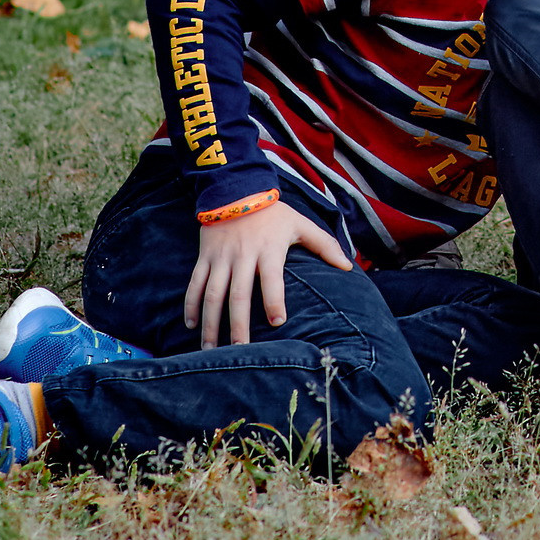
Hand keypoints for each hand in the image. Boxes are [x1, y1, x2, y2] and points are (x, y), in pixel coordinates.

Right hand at [184, 199, 352, 347]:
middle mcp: (243, 256)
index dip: (275, 300)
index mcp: (269, 250)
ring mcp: (221, 258)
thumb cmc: (273, 213)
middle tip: (240, 351)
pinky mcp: (205, 257)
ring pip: (213, 294)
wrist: (236, 189)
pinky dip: (191, 305)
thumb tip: (348, 266)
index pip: (272, 279)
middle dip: (238, 324)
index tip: (278, 323)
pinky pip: (195, 284)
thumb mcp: (301, 224)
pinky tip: (191, 325)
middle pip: (238, 295)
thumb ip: (325, 245)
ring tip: (209, 350)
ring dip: (210, 323)